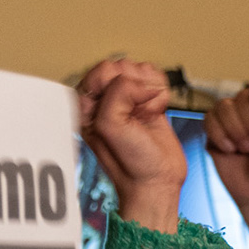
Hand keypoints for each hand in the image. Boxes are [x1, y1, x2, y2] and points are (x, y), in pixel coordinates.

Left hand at [78, 59, 184, 232]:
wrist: (157, 182)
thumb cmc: (131, 164)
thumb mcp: (111, 125)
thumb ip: (117, 93)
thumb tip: (140, 82)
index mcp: (87, 106)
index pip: (101, 71)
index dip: (118, 81)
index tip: (127, 103)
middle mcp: (106, 101)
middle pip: (123, 66)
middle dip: (137, 85)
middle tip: (139, 109)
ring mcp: (128, 100)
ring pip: (141, 70)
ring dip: (151, 89)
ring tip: (148, 112)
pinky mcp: (147, 101)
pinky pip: (156, 79)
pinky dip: (161, 93)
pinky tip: (156, 111)